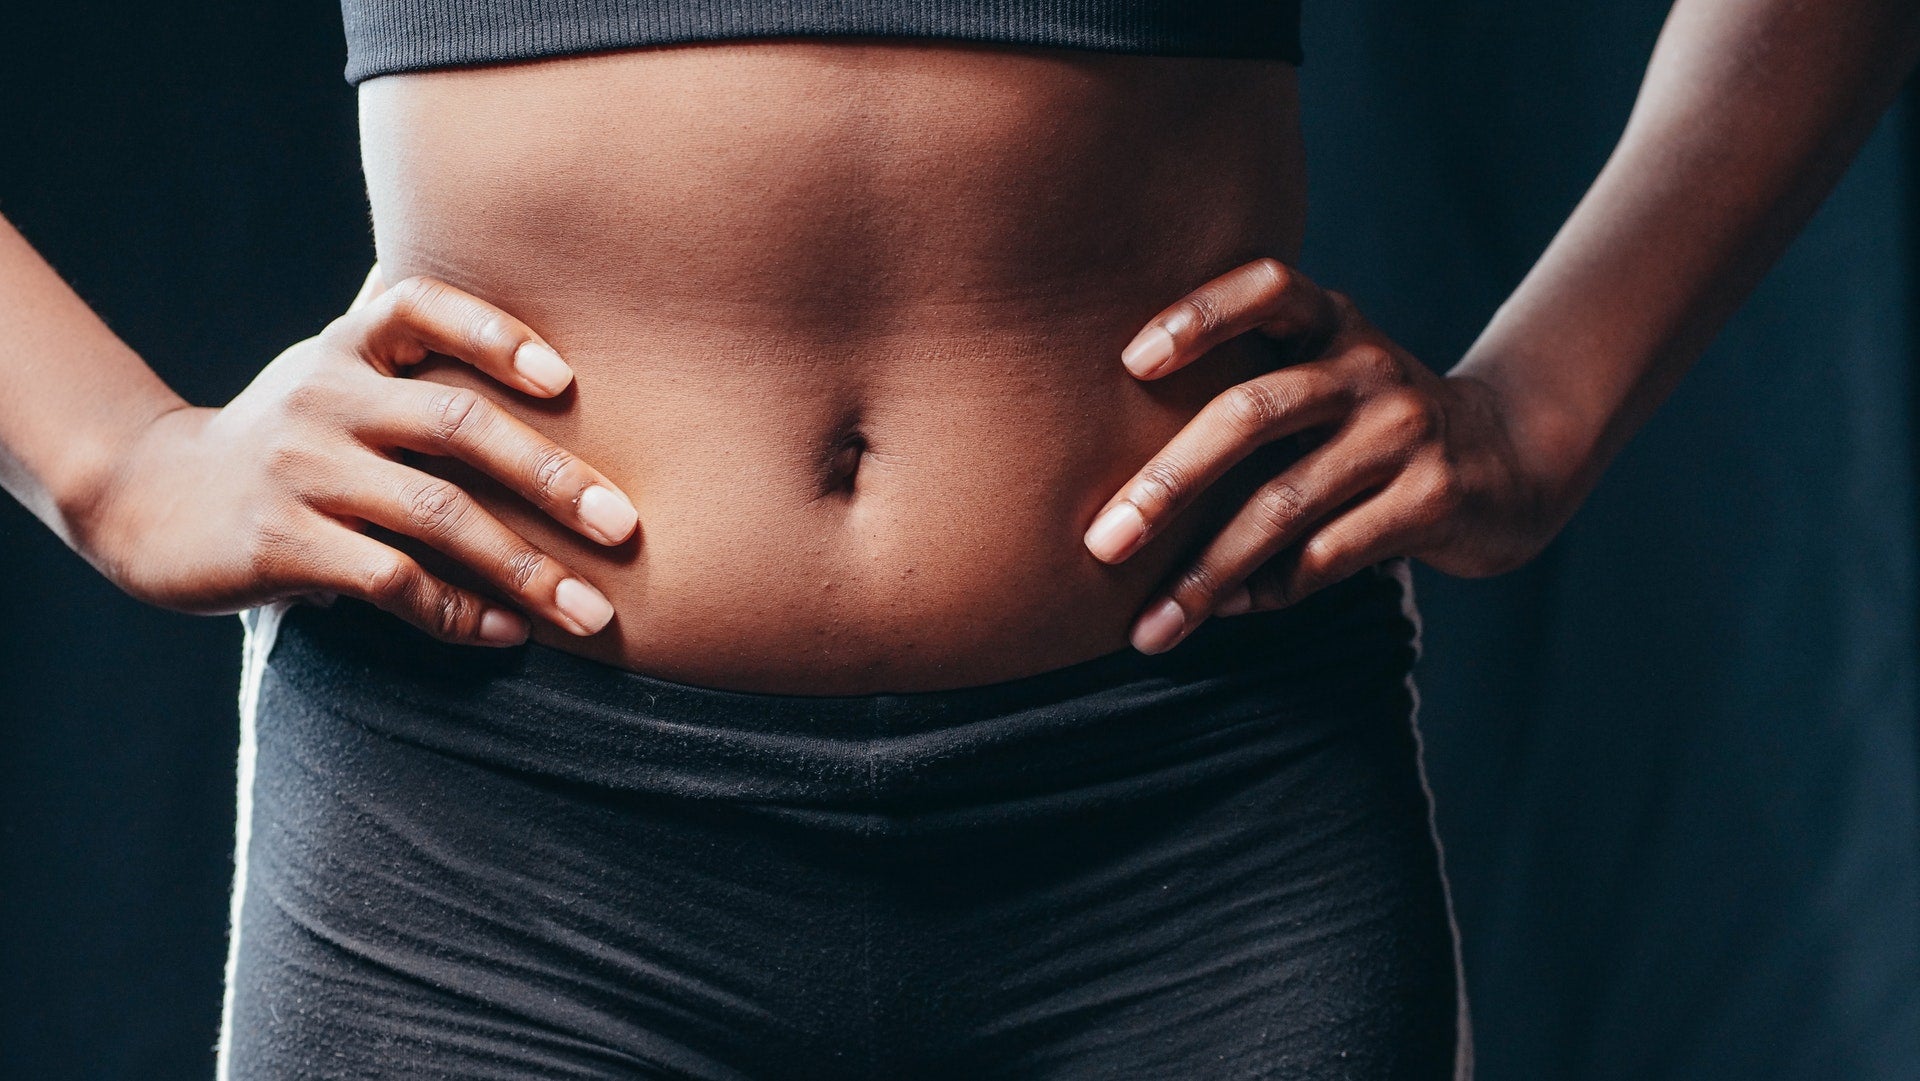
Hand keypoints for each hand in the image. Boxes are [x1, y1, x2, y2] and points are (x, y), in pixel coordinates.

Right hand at [73, 272, 636, 645]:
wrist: (149, 500)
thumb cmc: (282, 433)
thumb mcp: (333, 368)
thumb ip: (401, 329)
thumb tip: (479, 247)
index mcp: (349, 348)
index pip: (424, 307)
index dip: (497, 335)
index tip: (568, 381)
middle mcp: (325, 396)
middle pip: (459, 424)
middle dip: (554, 478)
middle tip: (625, 528)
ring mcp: (301, 470)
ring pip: (438, 516)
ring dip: (526, 569)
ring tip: (591, 613)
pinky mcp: (281, 544)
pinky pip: (391, 580)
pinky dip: (459, 613)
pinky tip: (509, 634)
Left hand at [1084, 258, 1558, 653]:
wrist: (1510, 459)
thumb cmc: (1369, 425)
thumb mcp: (1326, 377)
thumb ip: (1250, 394)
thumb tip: (1122, 488)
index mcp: (1331, 322)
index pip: (1267, 288)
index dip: (1200, 316)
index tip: (1132, 362)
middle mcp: (1367, 367)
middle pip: (1251, 413)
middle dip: (1167, 485)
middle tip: (1101, 543)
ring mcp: (1405, 432)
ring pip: (1283, 505)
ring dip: (1206, 572)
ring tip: (1149, 624)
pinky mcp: (1434, 499)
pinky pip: (1329, 554)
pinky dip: (1266, 591)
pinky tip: (1221, 612)